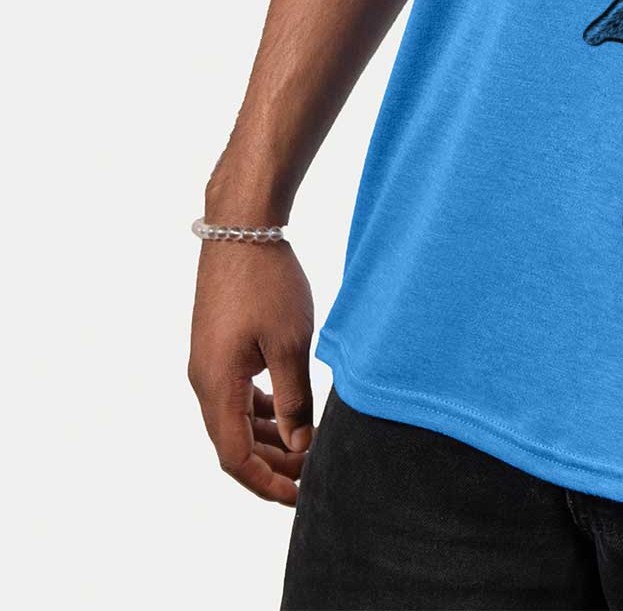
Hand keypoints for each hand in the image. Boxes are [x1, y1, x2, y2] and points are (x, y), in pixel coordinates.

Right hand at [188, 238, 315, 504]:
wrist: (241, 230)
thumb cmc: (268, 282)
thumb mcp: (292, 343)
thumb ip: (296, 398)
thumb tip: (302, 445)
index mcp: (216, 387)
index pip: (235, 458)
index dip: (267, 483)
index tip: (301, 497)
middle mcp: (204, 382)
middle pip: (235, 444)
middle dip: (274, 465)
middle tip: (314, 474)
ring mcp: (210, 365)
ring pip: (237, 420)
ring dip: (271, 438)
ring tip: (309, 447)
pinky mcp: (220, 349)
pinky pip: (239, 395)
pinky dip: (265, 411)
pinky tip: (293, 412)